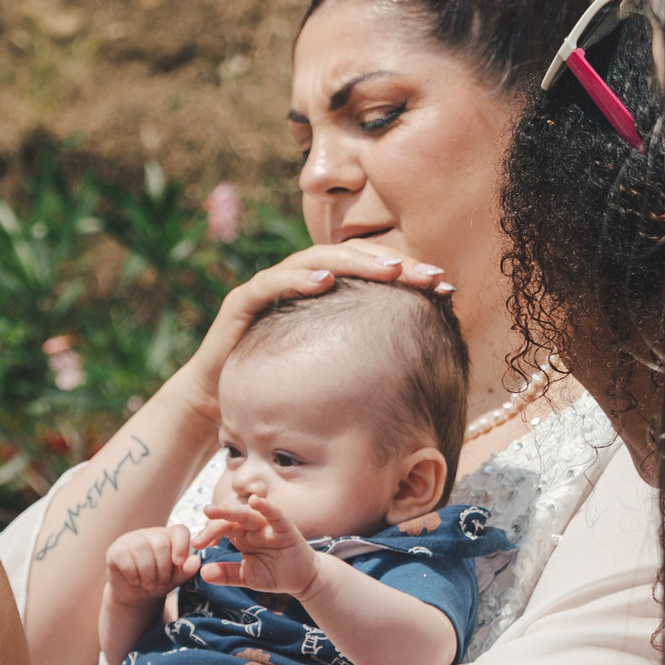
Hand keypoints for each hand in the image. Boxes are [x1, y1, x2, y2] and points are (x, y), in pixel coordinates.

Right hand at [104, 524, 202, 608]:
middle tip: (160, 583)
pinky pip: (124, 555)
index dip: (181, 546)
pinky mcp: (115, 550)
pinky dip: (132, 572)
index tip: (178, 563)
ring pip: (141, 548)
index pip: (180, 531)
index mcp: (169, 537)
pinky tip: (135, 580)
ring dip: (147, 572)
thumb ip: (186, 570)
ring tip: (149, 585)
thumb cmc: (159, 583)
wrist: (136, 595)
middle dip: (162, 569)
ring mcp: (131, 539)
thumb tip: (196, 561)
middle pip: (160, 544)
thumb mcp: (175, 579)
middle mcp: (151, 534)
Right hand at [171, 242, 451, 424]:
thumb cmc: (283, 391)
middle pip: (352, 259)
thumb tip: (428, 364)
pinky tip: (325, 281)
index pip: (373, 272)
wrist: (219, 406)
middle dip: (394, 263)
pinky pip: (272, 282)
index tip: (446, 287)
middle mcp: (301, 283)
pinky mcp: (242, 302)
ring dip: (355, 262)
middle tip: (429, 274)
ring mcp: (271, 288)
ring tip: (390, 270)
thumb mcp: (335, 372)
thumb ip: (368, 358)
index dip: (409, 274)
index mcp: (326, 295)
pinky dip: (298, 277)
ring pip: (317, 260)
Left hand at [199, 493, 323, 601]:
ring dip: (230, 512)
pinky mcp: (286, 529)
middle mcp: (254, 528)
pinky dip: (267, 508)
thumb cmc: (275, 574)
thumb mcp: (247, 576)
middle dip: (214, 520)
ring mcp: (270, 527)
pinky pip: (276, 516)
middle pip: (231, 520)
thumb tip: (203, 572)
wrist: (301, 580)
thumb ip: (227, 574)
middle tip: (198, 520)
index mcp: (242, 536)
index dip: (209, 533)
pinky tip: (256, 502)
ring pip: (248, 515)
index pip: (222, 529)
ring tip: (212, 511)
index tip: (196, 544)